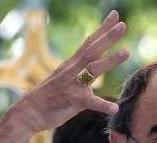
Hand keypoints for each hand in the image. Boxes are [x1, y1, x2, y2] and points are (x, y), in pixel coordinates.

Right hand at [13, 10, 129, 133]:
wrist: (28, 112)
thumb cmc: (50, 97)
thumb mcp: (66, 79)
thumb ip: (81, 72)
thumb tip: (94, 67)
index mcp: (72, 64)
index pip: (89, 43)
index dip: (102, 29)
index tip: (115, 15)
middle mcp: (72, 70)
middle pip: (92, 50)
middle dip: (108, 37)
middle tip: (123, 25)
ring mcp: (72, 85)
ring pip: (93, 69)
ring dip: (110, 60)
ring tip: (127, 52)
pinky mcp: (72, 102)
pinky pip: (90, 103)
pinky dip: (102, 105)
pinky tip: (114, 108)